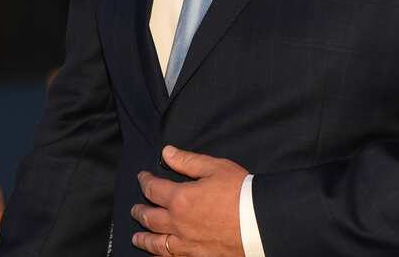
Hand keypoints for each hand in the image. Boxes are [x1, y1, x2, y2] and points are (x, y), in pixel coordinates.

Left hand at [130, 146, 247, 256]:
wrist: (263, 224)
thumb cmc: (241, 193)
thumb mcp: (215, 168)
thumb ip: (187, 161)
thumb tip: (166, 153)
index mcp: (180, 198)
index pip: (153, 189)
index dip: (145, 181)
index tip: (142, 177)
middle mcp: (178, 223)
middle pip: (150, 218)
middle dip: (140, 212)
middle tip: (135, 209)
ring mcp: (188, 244)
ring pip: (158, 243)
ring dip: (144, 239)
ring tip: (137, 237)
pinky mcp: (199, 256)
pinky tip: (160, 255)